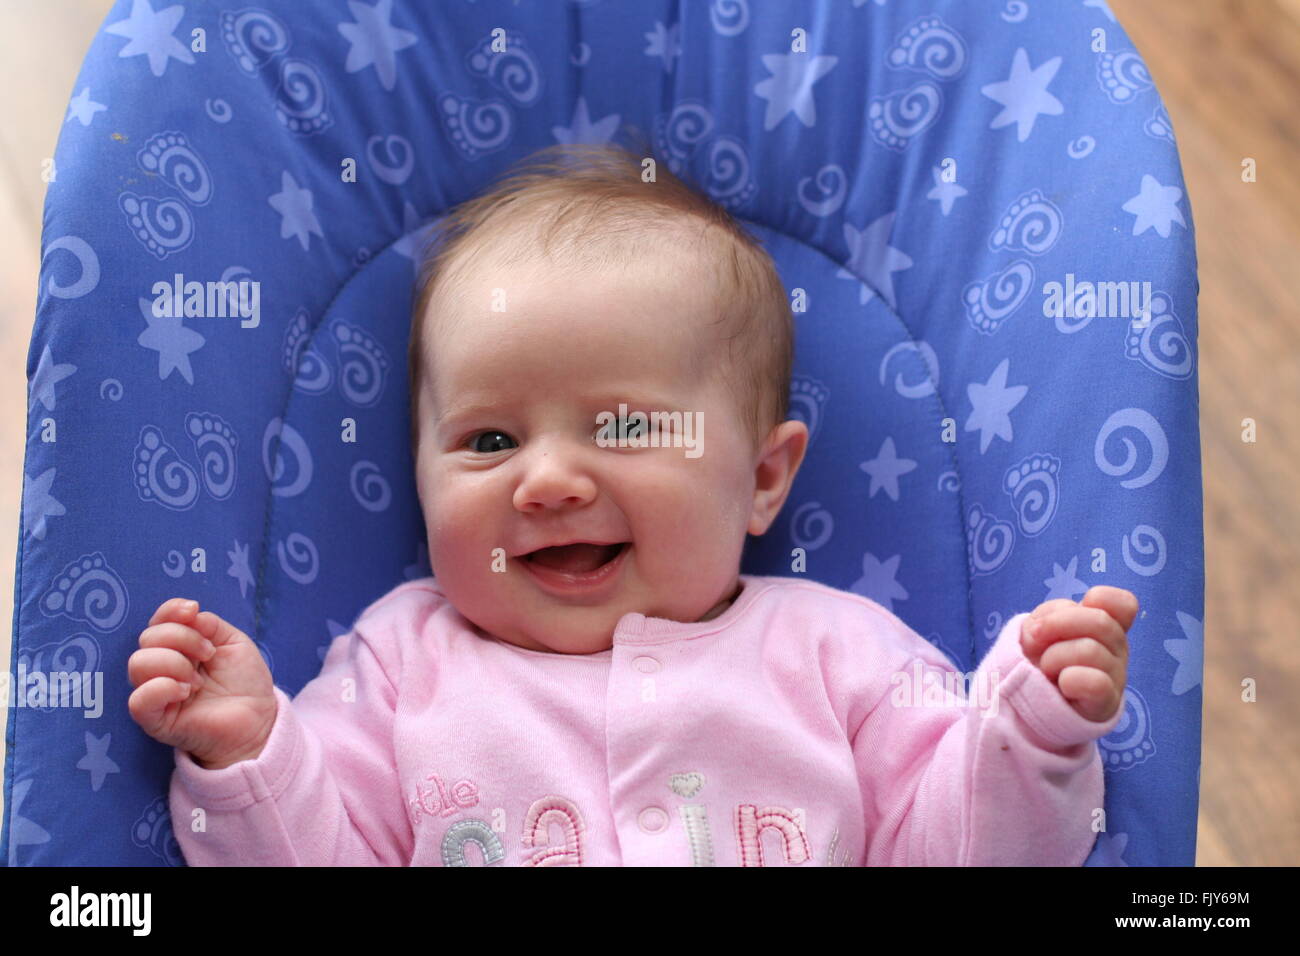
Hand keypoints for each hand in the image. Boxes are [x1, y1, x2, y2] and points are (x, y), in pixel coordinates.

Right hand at [127, 598, 276, 769]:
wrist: (257, 717)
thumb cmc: (244, 681)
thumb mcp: (233, 642)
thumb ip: (210, 624)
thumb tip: (189, 612)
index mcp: (177, 647)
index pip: (157, 621)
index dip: (170, 611)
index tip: (193, 610)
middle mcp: (161, 667)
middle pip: (147, 638)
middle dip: (183, 638)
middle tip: (208, 655)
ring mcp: (156, 693)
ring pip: (138, 663)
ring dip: (175, 664)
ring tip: (198, 680)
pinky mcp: (155, 721)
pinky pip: (138, 700)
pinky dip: (162, 688)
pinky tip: (186, 692)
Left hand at [1019, 585, 1135, 721]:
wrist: (1030, 701)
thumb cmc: (1038, 658)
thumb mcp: (1040, 627)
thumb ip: (1054, 614)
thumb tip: (1062, 617)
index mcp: (1107, 627)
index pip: (1124, 604)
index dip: (1100, 598)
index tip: (1070, 610)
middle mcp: (1118, 650)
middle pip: (1101, 621)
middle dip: (1055, 624)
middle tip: (1034, 638)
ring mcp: (1116, 678)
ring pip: (1090, 650)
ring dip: (1053, 657)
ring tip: (1046, 670)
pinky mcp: (1106, 704)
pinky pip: (1096, 683)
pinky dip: (1071, 680)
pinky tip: (1062, 686)